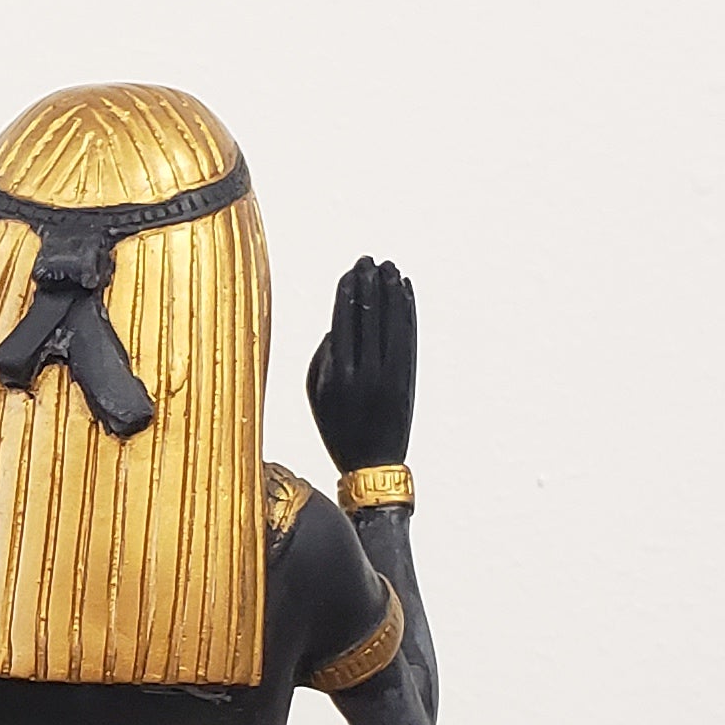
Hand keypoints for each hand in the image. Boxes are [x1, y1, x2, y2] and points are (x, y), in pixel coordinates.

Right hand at [306, 257, 416, 472]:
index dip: (348, 291)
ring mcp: (388, 375)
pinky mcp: (407, 379)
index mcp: (335, 375)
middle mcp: (363, 372)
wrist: (373, 463)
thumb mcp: (316, 397)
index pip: (343, 320)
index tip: (351, 271)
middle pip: (369, 316)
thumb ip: (321, 359)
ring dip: (392, 291)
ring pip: (392, 322)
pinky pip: (408, 336)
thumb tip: (337, 325)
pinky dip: (408, 311)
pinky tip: (405, 292)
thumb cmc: (338, 428)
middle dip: (370, 284)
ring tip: (391, 268)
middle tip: (371, 261)